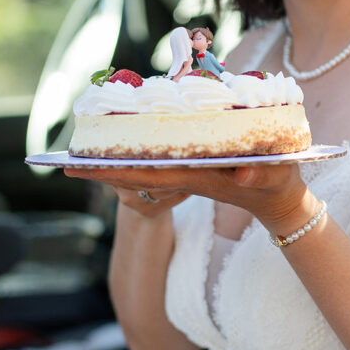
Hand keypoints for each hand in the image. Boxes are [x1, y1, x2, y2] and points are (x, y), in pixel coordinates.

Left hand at [63, 161, 310, 229]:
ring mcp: (189, 173)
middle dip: (105, 169)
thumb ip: (262, 174)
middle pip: (138, 173)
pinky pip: (157, 163)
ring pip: (144, 169)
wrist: (281, 201)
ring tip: (85, 155)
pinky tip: (122, 149)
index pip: (150, 174)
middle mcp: (187, 176)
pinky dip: (136, 156)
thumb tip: (243, 175)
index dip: (116, 170)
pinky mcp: (194, 168)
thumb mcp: (276, 177)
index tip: (83, 168)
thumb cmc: (280, 185)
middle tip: (68, 164)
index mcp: (199, 177)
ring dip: (116, 163)